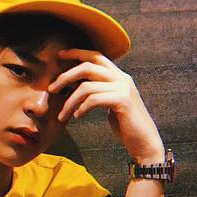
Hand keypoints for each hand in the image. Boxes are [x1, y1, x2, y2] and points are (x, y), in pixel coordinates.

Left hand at [50, 49, 164, 165]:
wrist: (144, 143)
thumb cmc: (126, 126)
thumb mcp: (109, 104)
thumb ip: (97, 92)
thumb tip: (74, 86)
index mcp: (119, 76)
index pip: (96, 56)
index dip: (77, 53)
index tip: (60, 56)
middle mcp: (122, 78)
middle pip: (88, 66)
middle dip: (66, 76)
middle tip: (51, 89)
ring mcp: (123, 88)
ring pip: (87, 86)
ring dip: (70, 101)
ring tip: (62, 115)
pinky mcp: (123, 101)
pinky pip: (94, 99)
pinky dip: (82, 107)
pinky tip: (77, 117)